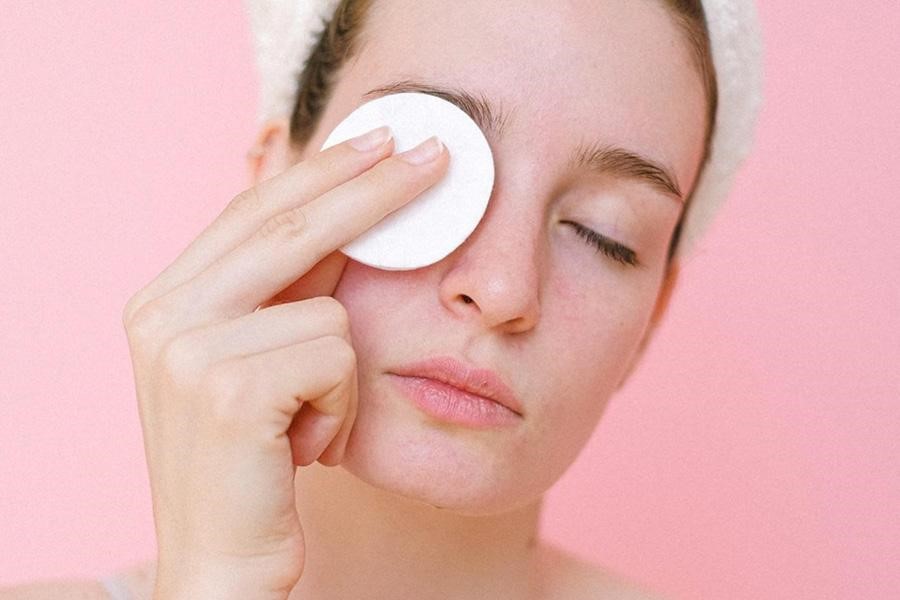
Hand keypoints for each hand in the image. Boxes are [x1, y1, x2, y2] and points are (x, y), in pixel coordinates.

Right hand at [120, 127, 447, 598]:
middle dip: (373, 185)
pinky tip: (305, 446)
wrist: (223, 566)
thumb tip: (337, 206)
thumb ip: (285, 288)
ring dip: (341, 374)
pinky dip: (342, 405)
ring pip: (328, 306)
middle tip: (438, 152)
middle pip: (289, 222)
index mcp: (164, 300)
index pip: (255, 210)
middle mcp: (162, 314)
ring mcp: (187, 348)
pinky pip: (337, 356)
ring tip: (308, 423)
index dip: (323, 169)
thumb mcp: (261, 363)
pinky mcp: (229, 387)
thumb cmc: (255, 464)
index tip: (379, 138)